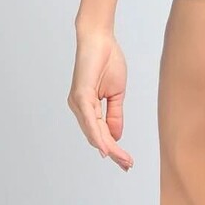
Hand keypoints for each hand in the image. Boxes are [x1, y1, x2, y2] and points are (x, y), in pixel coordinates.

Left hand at [67, 29, 133, 170]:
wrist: (100, 38)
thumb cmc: (107, 60)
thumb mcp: (116, 94)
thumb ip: (114, 115)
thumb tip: (116, 136)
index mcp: (87, 107)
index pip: (100, 134)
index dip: (114, 148)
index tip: (126, 161)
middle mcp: (79, 107)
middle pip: (96, 137)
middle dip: (113, 153)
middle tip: (127, 166)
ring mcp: (77, 102)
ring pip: (93, 132)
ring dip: (109, 148)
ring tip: (122, 159)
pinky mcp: (80, 95)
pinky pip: (90, 120)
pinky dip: (98, 134)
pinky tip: (106, 146)